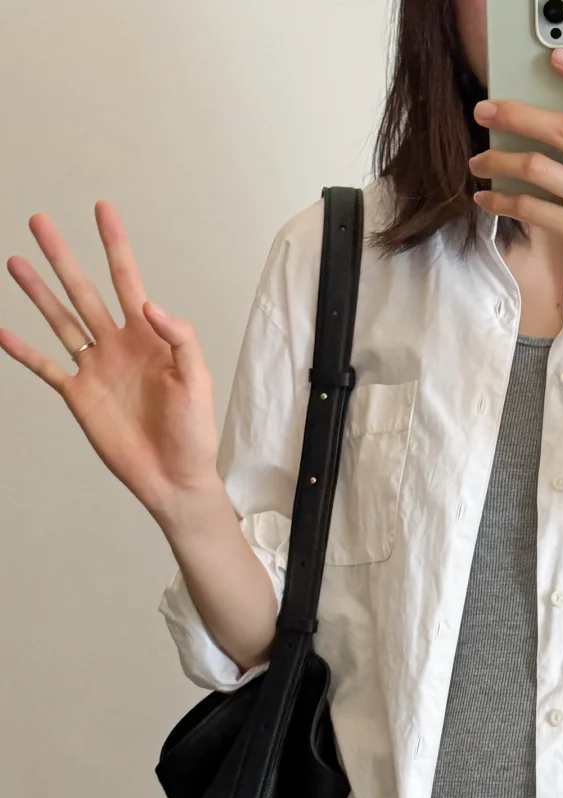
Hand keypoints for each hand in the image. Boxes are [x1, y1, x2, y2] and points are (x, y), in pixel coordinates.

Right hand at [1, 201, 220, 523]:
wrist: (174, 476)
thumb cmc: (193, 432)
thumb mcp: (197, 380)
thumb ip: (179, 339)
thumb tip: (148, 306)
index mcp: (148, 337)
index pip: (127, 280)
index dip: (114, 245)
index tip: (102, 209)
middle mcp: (117, 345)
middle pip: (83, 290)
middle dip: (62, 256)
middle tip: (39, 221)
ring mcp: (95, 368)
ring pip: (59, 319)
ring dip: (38, 291)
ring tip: (16, 261)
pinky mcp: (78, 395)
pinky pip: (45, 366)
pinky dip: (22, 349)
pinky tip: (1, 330)